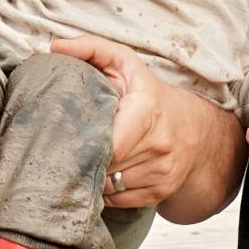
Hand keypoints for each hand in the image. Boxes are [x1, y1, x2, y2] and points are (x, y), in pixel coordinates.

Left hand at [51, 34, 192, 208]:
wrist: (193, 127)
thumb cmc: (148, 93)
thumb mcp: (124, 62)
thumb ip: (90, 49)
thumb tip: (56, 48)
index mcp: (147, 110)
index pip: (108, 143)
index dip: (84, 144)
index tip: (67, 139)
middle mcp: (160, 143)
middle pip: (105, 165)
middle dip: (84, 160)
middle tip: (68, 151)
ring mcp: (162, 171)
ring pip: (110, 186)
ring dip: (94, 177)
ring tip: (89, 160)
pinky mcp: (161, 191)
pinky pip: (120, 201)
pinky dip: (107, 191)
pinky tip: (105, 173)